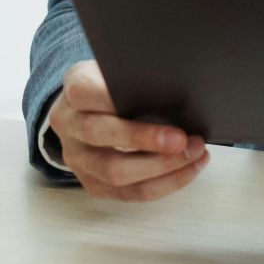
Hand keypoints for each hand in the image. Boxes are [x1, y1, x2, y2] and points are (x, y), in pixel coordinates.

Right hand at [46, 60, 209, 201]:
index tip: (150, 97)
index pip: (85, 93)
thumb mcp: (113, 71)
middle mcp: (69, 126)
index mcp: (74, 91)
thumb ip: (132, 79)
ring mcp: (78, 159)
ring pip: (115, 173)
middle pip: (100, 136)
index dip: (112, 97)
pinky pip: (130, 193)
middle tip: (182, 139)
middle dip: (145, 139)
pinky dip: (165, 183)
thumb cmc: (109, 88)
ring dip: (161, 167)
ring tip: (194, 153)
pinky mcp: (93, 184)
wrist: (85, 111)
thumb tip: (173, 91)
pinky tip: (188, 168)